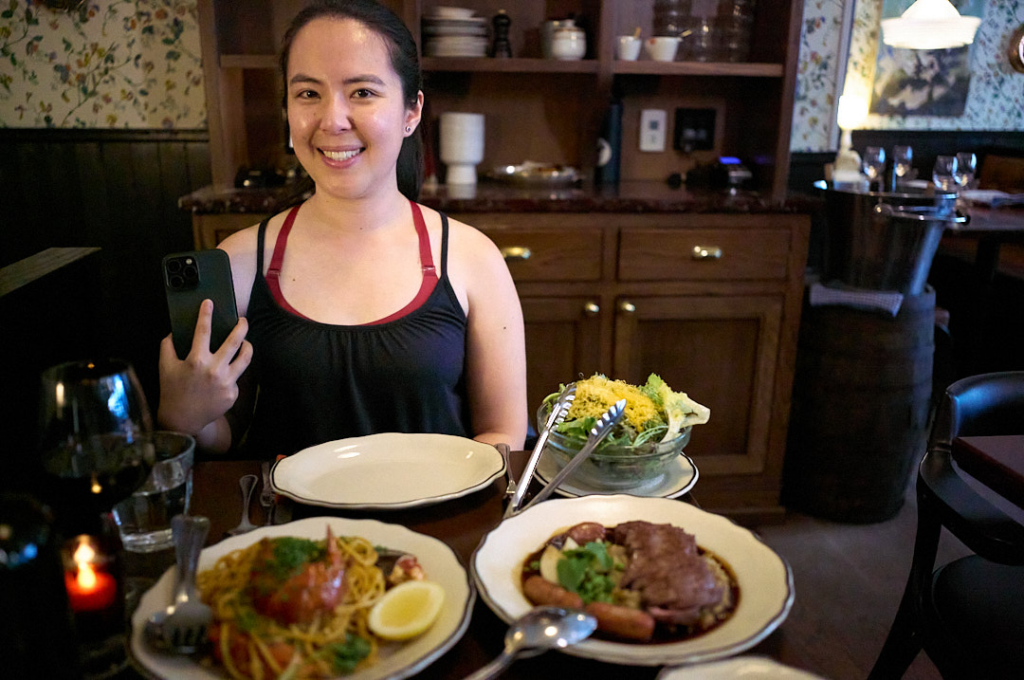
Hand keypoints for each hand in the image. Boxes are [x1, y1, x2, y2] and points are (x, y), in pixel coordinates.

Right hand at [158, 299, 251, 439]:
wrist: (182, 420)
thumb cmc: (172, 391)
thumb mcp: (165, 367)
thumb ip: (167, 346)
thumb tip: (173, 331)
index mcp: (196, 361)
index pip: (203, 331)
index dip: (206, 314)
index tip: (209, 302)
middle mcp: (214, 370)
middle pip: (235, 341)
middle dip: (241, 327)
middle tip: (243, 320)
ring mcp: (226, 382)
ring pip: (246, 358)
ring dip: (247, 346)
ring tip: (246, 342)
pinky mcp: (233, 393)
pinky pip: (236, 377)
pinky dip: (231, 373)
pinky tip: (224, 376)